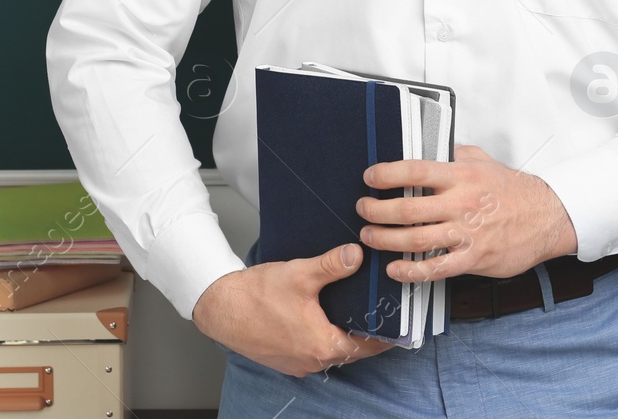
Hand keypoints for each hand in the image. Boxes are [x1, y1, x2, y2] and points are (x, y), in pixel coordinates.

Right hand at [191, 242, 395, 376]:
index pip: (369, 346)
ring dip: (342, 334)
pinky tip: (320, 316)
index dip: (386, 333)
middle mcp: (313, 360)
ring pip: (332, 349)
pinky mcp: (285, 358)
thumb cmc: (254, 297)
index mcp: (323, 345)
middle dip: (365, 331)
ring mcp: (298, 363)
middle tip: (377, 310)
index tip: (398, 322)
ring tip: (351, 309)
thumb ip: (332, 265)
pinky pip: (313, 350)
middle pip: (352, 349)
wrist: (219, 307)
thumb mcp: (300, 274)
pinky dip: (322, 336)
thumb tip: (357, 255)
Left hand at [356, 144, 577, 282]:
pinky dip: (411, 271)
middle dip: (376, 210)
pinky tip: (395, 269)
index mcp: (460, 175)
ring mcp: (466, 233)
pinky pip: (436, 268)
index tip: (370, 177)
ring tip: (369, 236)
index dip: (386, 174)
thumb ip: (452, 154)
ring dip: (385, 239)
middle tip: (363, 210)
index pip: (414, 171)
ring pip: (415, 239)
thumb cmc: (511, 188)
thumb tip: (426, 147)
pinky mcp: (473, 258)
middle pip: (407, 209)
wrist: (546, 216)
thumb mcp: (482, 160)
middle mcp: (460, 203)